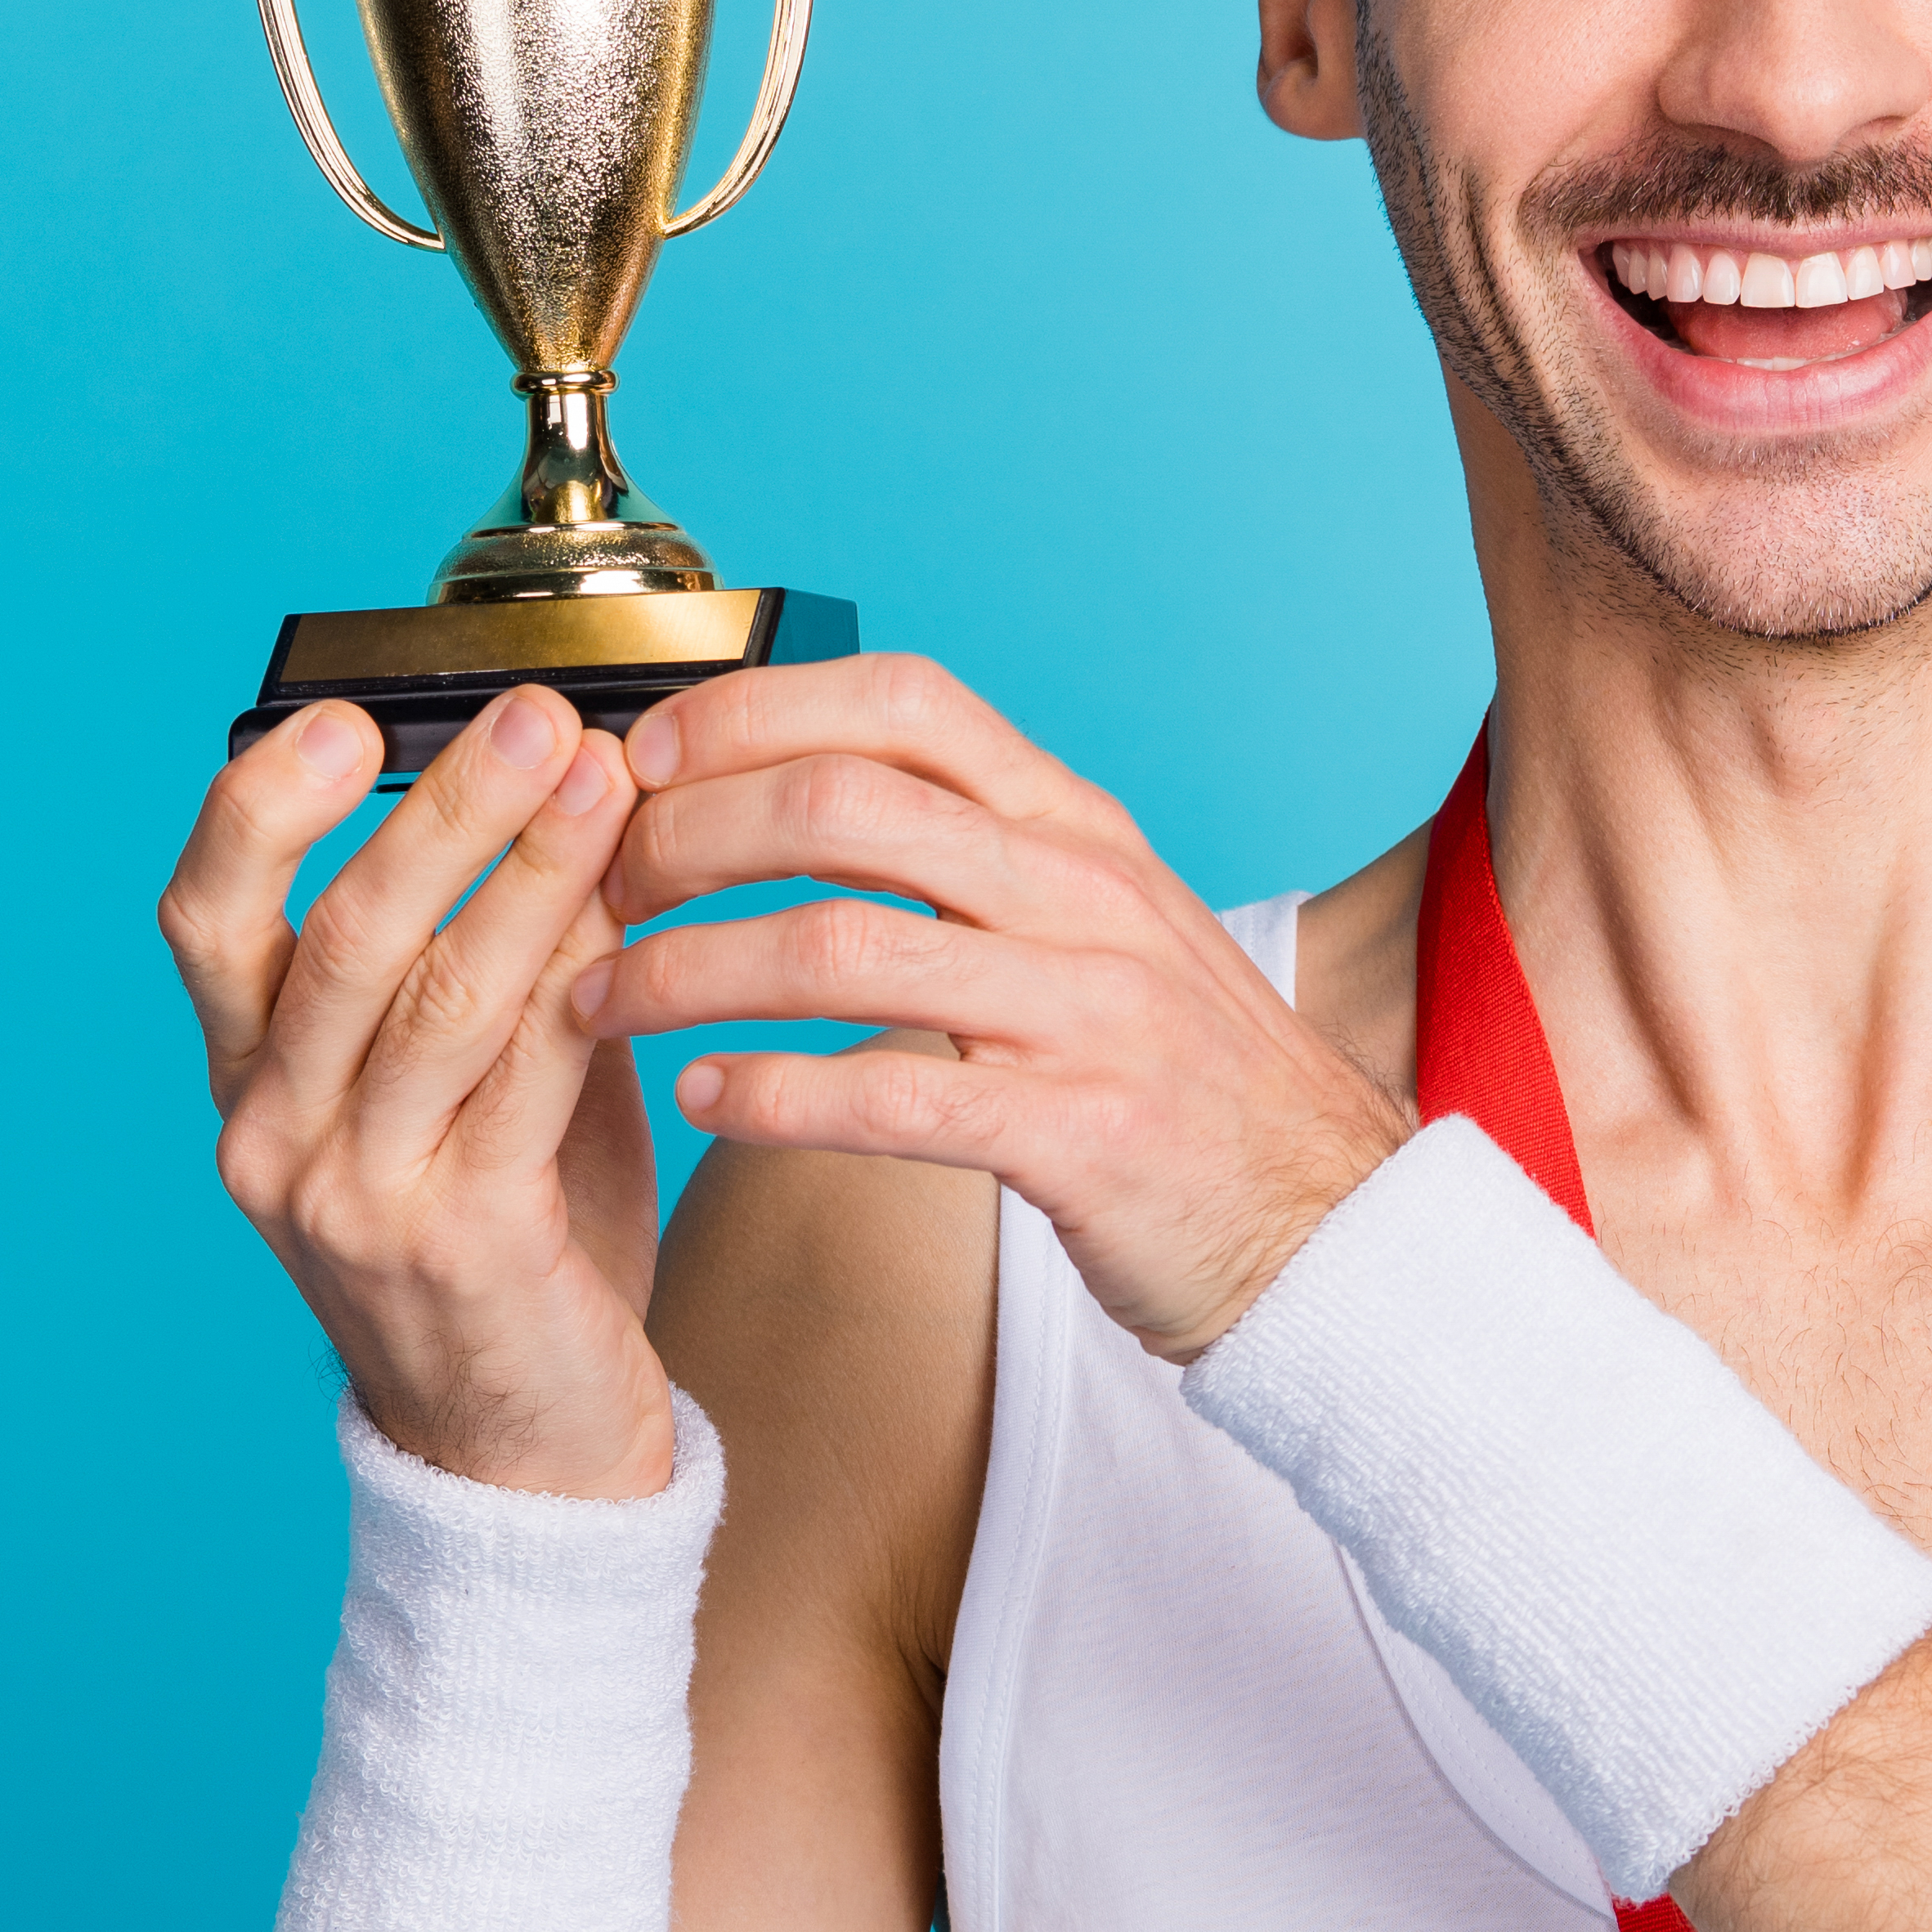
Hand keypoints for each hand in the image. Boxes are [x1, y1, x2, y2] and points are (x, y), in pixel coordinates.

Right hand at [157, 683, 676, 1498]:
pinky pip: (523, 1076)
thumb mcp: (461, 1092)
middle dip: (442, 808)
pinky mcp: (456, 1241)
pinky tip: (638, 912)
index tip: (338, 715)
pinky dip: (581, 977)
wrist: (525, 1451)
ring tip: (605, 780)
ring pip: (435, 995)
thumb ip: (487, 964)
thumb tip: (564, 795)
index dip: (259, 807)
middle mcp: (271, 1135)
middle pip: (341, 933)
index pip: (206, 917)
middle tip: (533, 715)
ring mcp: (353, 1195)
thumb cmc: (506, 1245)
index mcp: (249, 1083)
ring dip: (529, 870)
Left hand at [592, 656, 1407, 1359]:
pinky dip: (772, 1096)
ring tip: (600, 1003)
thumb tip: (815, 791)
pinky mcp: (1080, 1134)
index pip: (901, 704)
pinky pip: (891, 1098)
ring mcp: (1087, 1012)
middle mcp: (1083, 894)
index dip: (752, 711)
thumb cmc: (1187, 1084)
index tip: (647, 757)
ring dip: (687, 969)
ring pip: (840, 944)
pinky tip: (706, 1102)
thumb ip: (983, 854)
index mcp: (1078, 827)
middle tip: (599, 888)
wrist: (1331, 1227)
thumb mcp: (1106, 924)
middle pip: (842, 805)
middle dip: (686, 835)